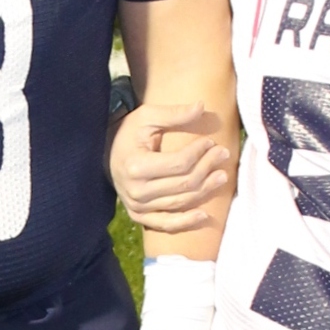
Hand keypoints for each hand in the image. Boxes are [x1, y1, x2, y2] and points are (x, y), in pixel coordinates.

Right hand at [109, 102, 234, 230]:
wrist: (105, 154)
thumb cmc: (128, 133)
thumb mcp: (147, 117)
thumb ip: (174, 114)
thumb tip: (201, 106)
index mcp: (136, 166)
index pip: (179, 164)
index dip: (199, 153)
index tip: (211, 142)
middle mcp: (136, 190)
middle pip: (183, 184)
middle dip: (208, 168)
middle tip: (223, 154)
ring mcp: (137, 206)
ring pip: (180, 202)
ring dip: (205, 190)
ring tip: (222, 176)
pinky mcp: (139, 215)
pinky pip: (166, 224)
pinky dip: (186, 222)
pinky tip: (204, 215)